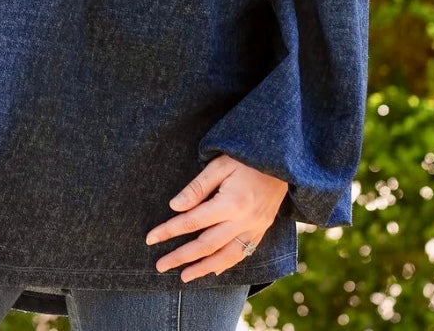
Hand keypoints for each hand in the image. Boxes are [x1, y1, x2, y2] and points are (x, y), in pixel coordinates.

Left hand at [144, 154, 288, 282]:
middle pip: (206, 245)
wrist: (283, 162)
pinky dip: (226, 264)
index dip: (169, 231)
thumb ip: (198, 187)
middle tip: (160, 266)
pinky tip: (214, 271)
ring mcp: (255, 229)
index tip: (150, 239)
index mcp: (230, 203)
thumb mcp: (220, 164)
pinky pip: (243, 254)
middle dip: (181, 257)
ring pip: (225, 256)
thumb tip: (175, 207)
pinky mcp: (262, 230)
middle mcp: (243, 221)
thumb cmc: (247, 157)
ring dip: (202, 268)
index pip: (192, 222)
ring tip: (184, 276)